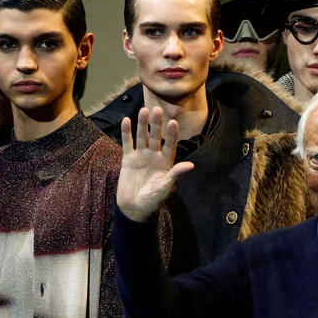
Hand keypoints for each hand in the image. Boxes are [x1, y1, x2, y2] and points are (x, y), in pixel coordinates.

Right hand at [117, 106, 194, 221]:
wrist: (135, 208)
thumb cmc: (154, 200)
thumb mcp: (166, 187)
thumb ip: (175, 174)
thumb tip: (190, 165)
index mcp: (166, 163)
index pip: (171, 145)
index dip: (172, 134)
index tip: (174, 122)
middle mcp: (155, 156)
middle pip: (156, 137)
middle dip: (157, 124)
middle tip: (157, 109)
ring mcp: (141, 156)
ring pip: (142, 136)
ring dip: (142, 124)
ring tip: (143, 110)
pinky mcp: (128, 159)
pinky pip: (127, 143)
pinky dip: (126, 132)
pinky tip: (126, 120)